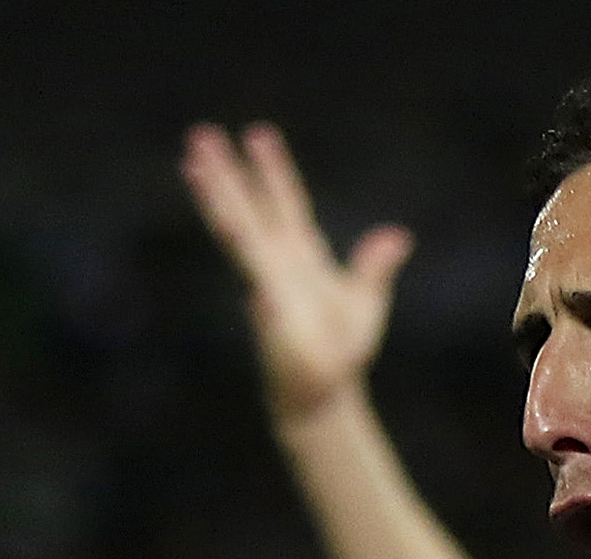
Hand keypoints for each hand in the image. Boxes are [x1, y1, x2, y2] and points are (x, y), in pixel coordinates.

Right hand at [181, 122, 412, 423]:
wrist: (326, 394)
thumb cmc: (342, 351)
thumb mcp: (366, 301)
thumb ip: (375, 267)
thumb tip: (398, 237)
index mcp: (301, 256)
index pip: (285, 203)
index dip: (273, 170)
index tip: (258, 133)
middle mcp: (277, 264)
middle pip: (248, 207)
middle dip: (226, 173)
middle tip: (202, 134)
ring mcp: (268, 286)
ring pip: (237, 235)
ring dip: (216, 201)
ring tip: (192, 167)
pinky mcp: (271, 316)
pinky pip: (258, 285)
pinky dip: (248, 264)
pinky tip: (233, 237)